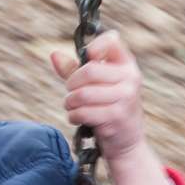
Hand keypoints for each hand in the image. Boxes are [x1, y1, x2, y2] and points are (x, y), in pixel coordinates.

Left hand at [51, 30, 147, 160]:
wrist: (128, 143)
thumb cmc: (108, 108)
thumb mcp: (96, 85)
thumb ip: (75, 69)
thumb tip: (54, 54)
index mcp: (127, 65)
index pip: (111, 41)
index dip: (94, 47)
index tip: (87, 59)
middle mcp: (130, 78)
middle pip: (90, 70)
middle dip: (72, 83)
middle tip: (70, 92)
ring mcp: (125, 98)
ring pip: (83, 94)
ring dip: (70, 102)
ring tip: (71, 106)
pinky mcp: (116, 117)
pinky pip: (83, 112)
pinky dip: (74, 116)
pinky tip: (77, 118)